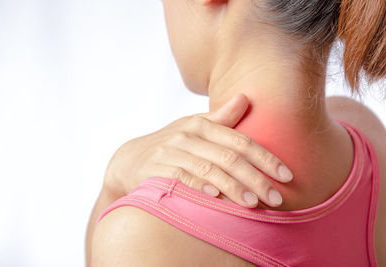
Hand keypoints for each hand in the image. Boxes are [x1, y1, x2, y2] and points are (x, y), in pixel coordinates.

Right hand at [103, 93, 292, 207]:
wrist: (129, 159)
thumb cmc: (172, 144)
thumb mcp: (194, 127)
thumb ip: (221, 118)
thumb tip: (246, 98)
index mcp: (201, 124)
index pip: (240, 141)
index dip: (266, 158)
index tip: (286, 176)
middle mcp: (187, 135)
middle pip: (229, 158)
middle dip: (255, 179)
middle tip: (275, 198)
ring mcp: (170, 152)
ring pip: (209, 170)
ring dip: (233, 187)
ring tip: (253, 204)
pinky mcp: (156, 170)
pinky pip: (181, 179)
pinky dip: (199, 187)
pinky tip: (215, 197)